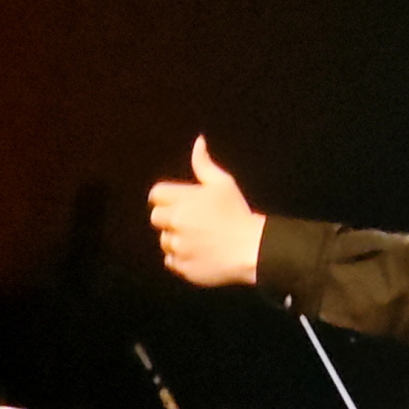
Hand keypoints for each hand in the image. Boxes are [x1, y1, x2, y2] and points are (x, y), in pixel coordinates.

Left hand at [148, 135, 265, 285]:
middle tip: (193, 222)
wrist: (252, 249)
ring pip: (165, 241)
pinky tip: (201, 254)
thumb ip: (204, 164)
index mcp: (182, 200)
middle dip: (170, 219)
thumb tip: (198, 142)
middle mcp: (175, 223)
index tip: (182, 204)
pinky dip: (183, 259)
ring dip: (177, 240)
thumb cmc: (238, 213)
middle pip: (156, 218)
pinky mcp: (182, 266)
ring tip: (201, 240)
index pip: (156, 194)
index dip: (167, 198)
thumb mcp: (224, 184)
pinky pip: (172, 261)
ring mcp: (177, 246)